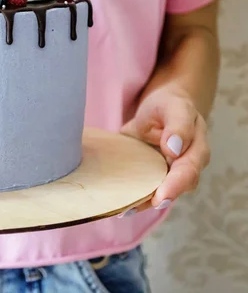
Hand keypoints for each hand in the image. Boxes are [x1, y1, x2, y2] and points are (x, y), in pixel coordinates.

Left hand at [119, 85, 210, 214]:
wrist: (161, 107)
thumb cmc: (169, 106)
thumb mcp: (174, 107)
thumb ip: (178, 125)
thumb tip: (174, 148)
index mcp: (196, 150)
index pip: (188, 171)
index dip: (175, 185)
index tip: (160, 196)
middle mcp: (186, 167)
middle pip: (175, 189)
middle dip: (158, 199)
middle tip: (136, 207)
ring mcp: (170, 174)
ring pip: (161, 194)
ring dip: (143, 204)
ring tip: (124, 210)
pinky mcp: (153, 176)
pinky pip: (146, 190)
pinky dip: (135, 200)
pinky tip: (120, 207)